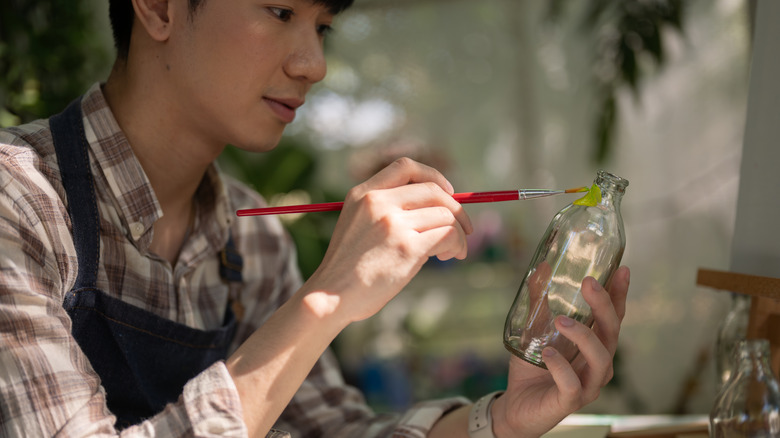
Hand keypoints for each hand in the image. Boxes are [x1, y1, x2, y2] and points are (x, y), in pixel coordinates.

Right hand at [301, 157, 472, 323]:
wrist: (330, 296)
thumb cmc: (348, 269)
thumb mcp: (356, 226)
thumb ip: (386, 212)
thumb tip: (437, 211)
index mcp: (362, 194)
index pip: (406, 167)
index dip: (434, 176)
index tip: (448, 193)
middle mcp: (378, 202)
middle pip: (434, 191)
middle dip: (456, 209)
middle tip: (464, 229)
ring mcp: (392, 223)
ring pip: (445, 215)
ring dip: (458, 234)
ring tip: (451, 252)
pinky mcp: (407, 247)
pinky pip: (448, 234)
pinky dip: (456, 244)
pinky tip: (448, 256)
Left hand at [492, 266, 629, 437]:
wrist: (516, 406)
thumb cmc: (532, 367)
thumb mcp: (533, 329)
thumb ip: (539, 301)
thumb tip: (542, 267)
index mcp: (593, 345)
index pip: (613, 317)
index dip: (619, 294)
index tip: (622, 269)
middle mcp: (597, 364)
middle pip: (612, 333)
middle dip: (604, 306)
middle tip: (589, 283)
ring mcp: (587, 385)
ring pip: (600, 360)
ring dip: (584, 336)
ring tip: (561, 320)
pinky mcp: (570, 402)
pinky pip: (573, 385)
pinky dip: (562, 368)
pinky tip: (548, 354)